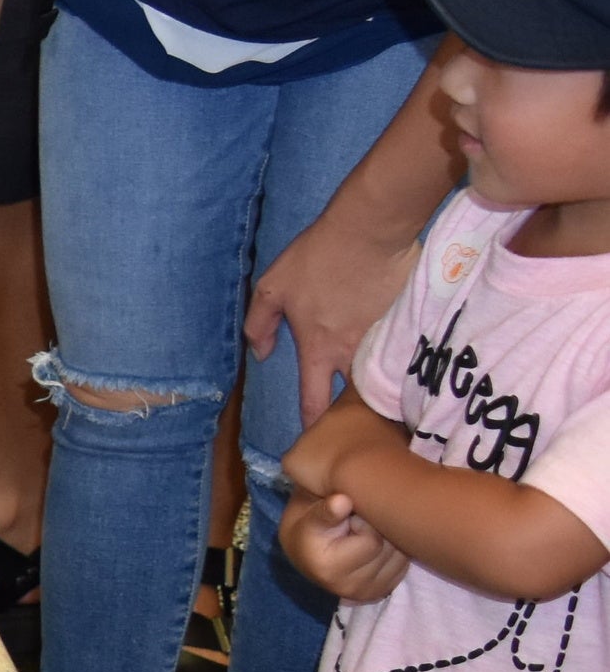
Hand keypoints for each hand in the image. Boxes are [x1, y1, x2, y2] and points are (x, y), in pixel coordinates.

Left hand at [249, 207, 420, 425]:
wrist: (371, 228)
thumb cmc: (317, 256)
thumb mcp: (272, 286)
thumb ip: (259, 324)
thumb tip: (260, 354)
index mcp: (319, 349)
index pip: (315, 401)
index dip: (313, 425)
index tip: (315, 443)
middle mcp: (354, 354)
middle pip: (356, 399)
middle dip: (354, 416)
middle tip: (353, 427)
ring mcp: (387, 340)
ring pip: (384, 379)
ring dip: (381, 391)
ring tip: (382, 405)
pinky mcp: (411, 323)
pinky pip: (406, 353)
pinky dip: (403, 363)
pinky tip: (408, 370)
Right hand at [282, 490, 412, 599]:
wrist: (307, 552)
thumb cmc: (310, 528)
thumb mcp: (312, 517)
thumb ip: (326, 510)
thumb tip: (342, 501)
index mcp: (330, 570)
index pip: (372, 541)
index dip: (363, 523)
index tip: (347, 521)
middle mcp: (349, 588)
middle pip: (389, 550)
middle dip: (378, 532)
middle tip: (356, 530)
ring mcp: (367, 594)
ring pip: (400, 557)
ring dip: (388, 542)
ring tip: (363, 539)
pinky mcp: (381, 594)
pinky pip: (403, 566)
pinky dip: (394, 554)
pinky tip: (373, 551)